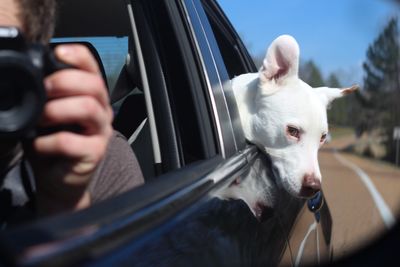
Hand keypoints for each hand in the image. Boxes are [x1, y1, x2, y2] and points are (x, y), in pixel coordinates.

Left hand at [28, 44, 112, 215]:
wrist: (58, 180)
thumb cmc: (51, 144)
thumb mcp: (46, 114)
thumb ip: (44, 95)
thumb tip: (25, 76)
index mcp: (91, 97)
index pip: (93, 69)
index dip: (78, 56)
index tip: (57, 52)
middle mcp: (102, 112)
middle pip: (94, 85)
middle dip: (64, 81)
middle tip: (42, 89)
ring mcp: (101, 133)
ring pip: (89, 108)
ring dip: (57, 110)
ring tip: (39, 119)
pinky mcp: (95, 153)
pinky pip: (72, 142)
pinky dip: (49, 142)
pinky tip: (38, 145)